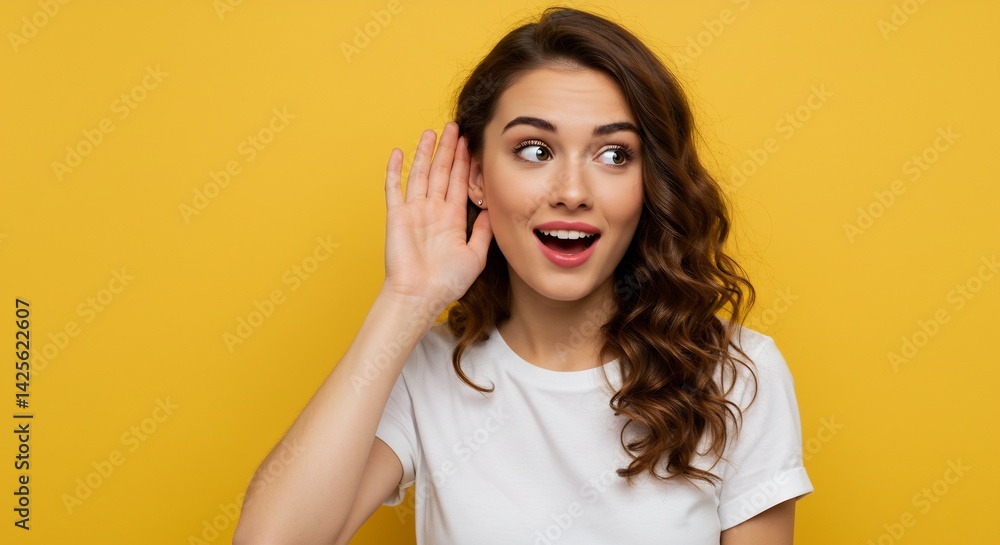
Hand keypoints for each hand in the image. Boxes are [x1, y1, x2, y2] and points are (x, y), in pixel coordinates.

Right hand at [381, 122, 492, 308]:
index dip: (465, 163)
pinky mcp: (397, 215)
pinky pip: (394, 188)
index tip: (472, 143)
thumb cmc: (446, 283)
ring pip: (421, 174)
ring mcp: (414, 211)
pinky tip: (399, 152)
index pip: (459, 183)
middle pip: (442, 172)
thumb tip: (493, 208)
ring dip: (426, 152)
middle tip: (455, 127)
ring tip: (433, 131)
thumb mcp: (476, 255)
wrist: (420, 296)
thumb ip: (483, 230)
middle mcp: (433, 211)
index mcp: (451, 219)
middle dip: (449, 150)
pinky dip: (395, 170)